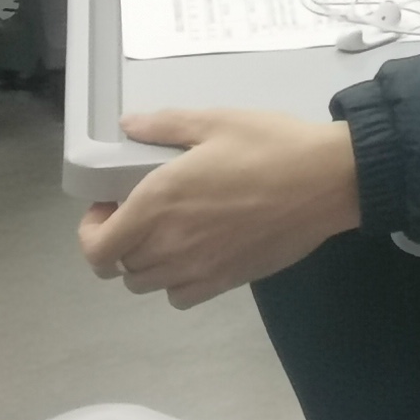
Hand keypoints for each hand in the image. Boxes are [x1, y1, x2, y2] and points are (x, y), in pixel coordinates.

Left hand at [79, 109, 358, 307]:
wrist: (327, 181)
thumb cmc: (270, 145)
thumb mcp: (216, 121)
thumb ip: (165, 125)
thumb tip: (128, 124)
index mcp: (157, 203)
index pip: (96, 249)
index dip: (91, 232)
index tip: (108, 208)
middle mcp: (168, 244)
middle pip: (119, 268)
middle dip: (119, 242)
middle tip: (140, 213)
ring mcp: (197, 269)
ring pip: (146, 285)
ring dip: (145, 263)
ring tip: (168, 233)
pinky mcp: (224, 283)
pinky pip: (179, 297)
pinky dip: (175, 281)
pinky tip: (194, 254)